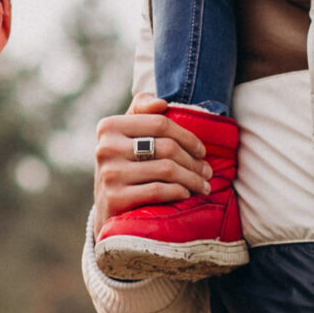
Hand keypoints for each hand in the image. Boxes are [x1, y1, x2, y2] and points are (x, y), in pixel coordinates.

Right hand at [92, 95, 211, 229]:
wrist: (106, 209)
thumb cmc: (125, 166)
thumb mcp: (127, 136)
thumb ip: (141, 111)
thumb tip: (161, 103)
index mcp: (109, 126)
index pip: (160, 123)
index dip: (187, 136)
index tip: (202, 151)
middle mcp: (106, 148)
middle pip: (166, 147)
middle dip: (193, 161)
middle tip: (207, 172)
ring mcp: (109, 174)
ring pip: (166, 169)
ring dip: (192, 179)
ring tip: (203, 185)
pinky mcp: (115, 198)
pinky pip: (158, 190)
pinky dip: (178, 192)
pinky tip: (186, 194)